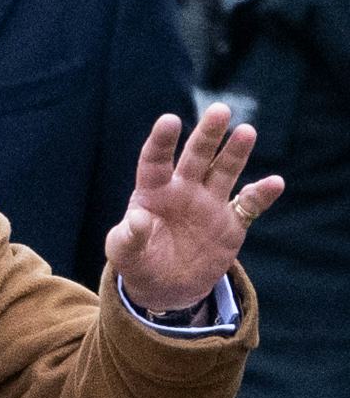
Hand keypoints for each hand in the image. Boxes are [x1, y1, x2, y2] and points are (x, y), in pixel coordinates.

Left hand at [106, 102, 283, 314]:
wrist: (166, 287)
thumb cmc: (138, 262)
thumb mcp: (124, 253)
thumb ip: (127, 237)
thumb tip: (137, 219)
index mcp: (153, 193)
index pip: (155, 161)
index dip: (162, 141)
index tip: (169, 120)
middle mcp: (183, 191)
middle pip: (196, 157)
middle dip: (208, 135)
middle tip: (220, 110)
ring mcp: (209, 204)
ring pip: (224, 172)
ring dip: (235, 153)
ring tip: (246, 131)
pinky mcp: (231, 223)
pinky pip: (249, 205)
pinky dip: (261, 195)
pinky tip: (275, 183)